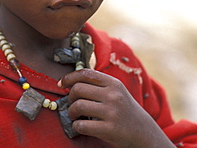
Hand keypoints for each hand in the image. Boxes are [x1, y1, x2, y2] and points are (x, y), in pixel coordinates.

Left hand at [58, 69, 173, 146]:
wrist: (144, 132)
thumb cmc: (124, 109)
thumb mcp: (116, 90)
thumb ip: (99, 83)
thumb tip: (72, 79)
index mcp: (113, 83)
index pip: (85, 73)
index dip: (69, 77)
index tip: (61, 83)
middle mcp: (113, 95)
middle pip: (78, 89)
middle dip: (70, 96)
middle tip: (72, 103)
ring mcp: (112, 113)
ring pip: (78, 106)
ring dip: (71, 111)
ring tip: (74, 115)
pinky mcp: (109, 130)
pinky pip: (82, 125)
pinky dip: (76, 126)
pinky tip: (80, 126)